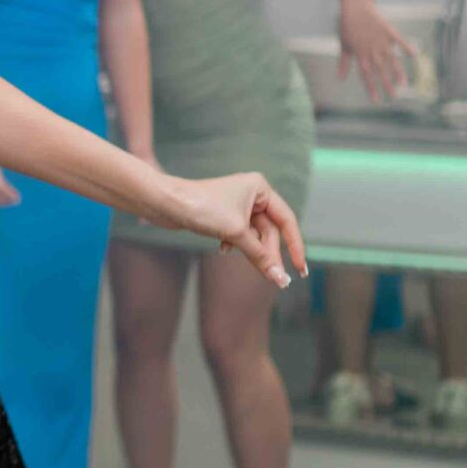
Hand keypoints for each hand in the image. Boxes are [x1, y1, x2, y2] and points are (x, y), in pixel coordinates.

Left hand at [167, 173, 304, 287]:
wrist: (166, 203)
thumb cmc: (202, 208)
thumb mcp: (236, 233)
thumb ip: (260, 256)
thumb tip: (280, 279)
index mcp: (260, 188)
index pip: (287, 220)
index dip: (296, 246)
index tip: (300, 270)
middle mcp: (252, 193)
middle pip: (270, 230)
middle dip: (270, 253)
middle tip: (274, 278)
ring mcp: (237, 203)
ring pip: (254, 234)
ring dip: (253, 251)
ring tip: (256, 269)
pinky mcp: (223, 214)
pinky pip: (240, 234)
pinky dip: (236, 244)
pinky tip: (224, 250)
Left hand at [337, 0, 412, 101]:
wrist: (354, 5)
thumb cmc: (347, 25)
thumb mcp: (343, 45)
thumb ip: (344, 63)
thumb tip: (340, 79)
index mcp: (360, 54)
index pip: (366, 75)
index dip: (371, 88)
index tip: (376, 100)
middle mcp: (371, 49)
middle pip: (380, 70)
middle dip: (386, 84)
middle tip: (394, 97)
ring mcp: (381, 40)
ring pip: (391, 59)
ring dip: (397, 72)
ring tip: (403, 84)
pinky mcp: (388, 30)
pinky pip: (399, 40)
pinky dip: (406, 47)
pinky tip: (414, 54)